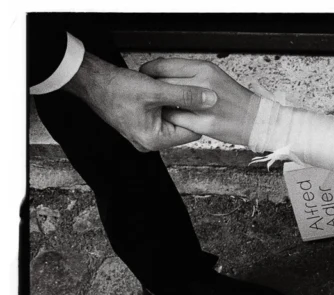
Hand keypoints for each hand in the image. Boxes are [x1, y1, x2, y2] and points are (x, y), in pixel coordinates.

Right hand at [63, 52, 217, 151]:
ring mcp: (145, 134)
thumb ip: (185, 95)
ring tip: (169, 90)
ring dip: (175, 104)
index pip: (192, 131)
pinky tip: (162, 92)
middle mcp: (150, 142)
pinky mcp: (143, 125)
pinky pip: (163, 116)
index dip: (197, 113)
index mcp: (154, 140)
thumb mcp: (156, 90)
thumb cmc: (115, 88)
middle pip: (183, 126)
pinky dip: (165, 104)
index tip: (200, 99)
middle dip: (185, 109)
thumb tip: (210, 99)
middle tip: (185, 91)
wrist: (91, 81)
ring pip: (173, 119)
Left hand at [139, 58, 257, 146]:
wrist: (257, 120)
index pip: (164, 65)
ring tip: (164, 106)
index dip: (150, 70)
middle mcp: (203, 84)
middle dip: (154, 88)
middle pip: (163, 82)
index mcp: (205, 69)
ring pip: (167, 101)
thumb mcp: (214, 77)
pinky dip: (172, 118)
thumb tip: (164, 73)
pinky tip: (176, 118)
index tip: (146, 75)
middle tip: (151, 93)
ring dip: (162, 104)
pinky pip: (176, 119)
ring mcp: (204, 104)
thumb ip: (190, 74)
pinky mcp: (204, 123)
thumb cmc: (235, 100)